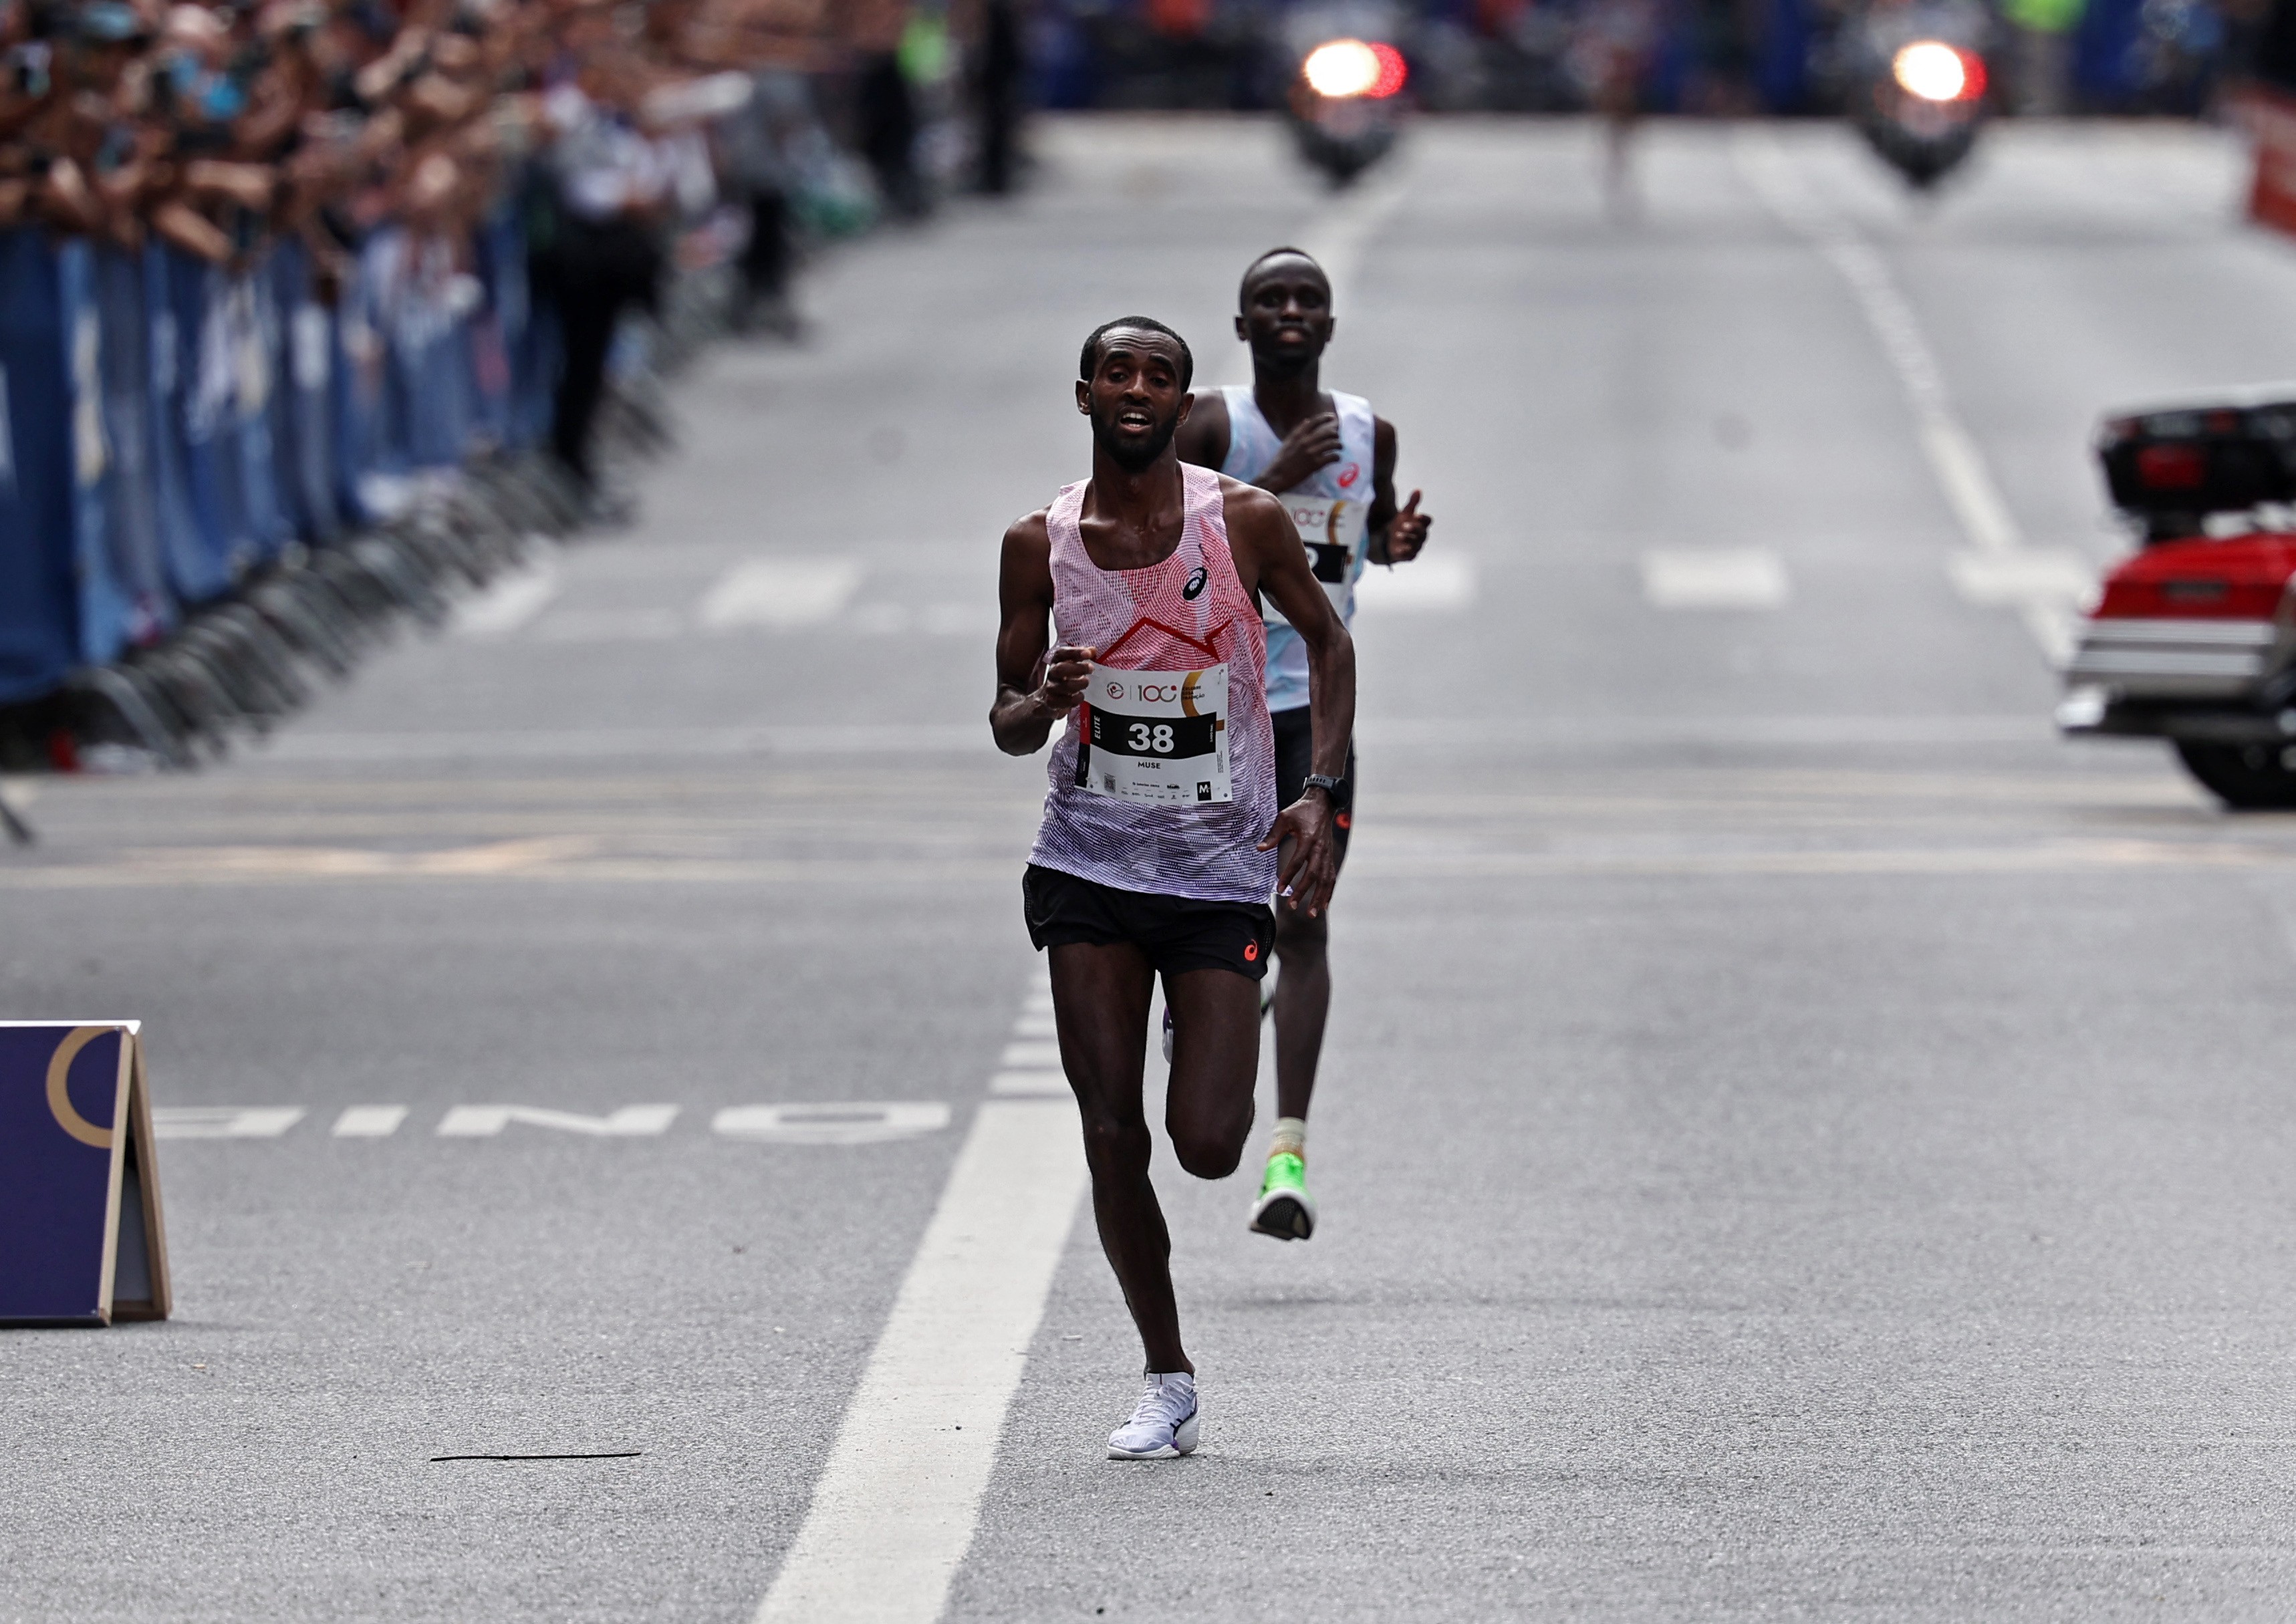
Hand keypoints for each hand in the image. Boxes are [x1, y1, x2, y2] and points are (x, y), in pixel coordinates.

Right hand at [1034, 644, 1095, 716]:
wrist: (1046, 700)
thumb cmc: (1063, 680)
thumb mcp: (1071, 666)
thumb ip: (1081, 658)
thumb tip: (1093, 650)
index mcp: (1056, 662)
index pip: (1061, 653)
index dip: (1075, 652)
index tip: (1088, 653)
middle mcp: (1052, 674)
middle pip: (1060, 669)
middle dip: (1078, 668)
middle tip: (1091, 669)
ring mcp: (1051, 688)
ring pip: (1064, 686)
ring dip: (1079, 684)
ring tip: (1085, 682)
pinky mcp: (1052, 702)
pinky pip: (1064, 701)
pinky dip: (1075, 699)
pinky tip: (1080, 696)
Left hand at [1257, 792, 1338, 917]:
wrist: (1322, 803)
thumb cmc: (1301, 810)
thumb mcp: (1284, 817)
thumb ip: (1273, 835)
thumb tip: (1260, 849)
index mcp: (1308, 839)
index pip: (1298, 862)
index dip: (1288, 876)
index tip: (1279, 889)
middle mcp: (1320, 849)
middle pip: (1313, 875)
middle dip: (1303, 892)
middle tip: (1292, 906)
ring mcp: (1327, 854)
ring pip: (1325, 880)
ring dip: (1319, 898)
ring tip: (1311, 914)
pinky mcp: (1330, 857)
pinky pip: (1331, 877)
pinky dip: (1328, 892)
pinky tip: (1324, 905)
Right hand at [1258, 413, 1342, 494]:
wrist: (1276, 476)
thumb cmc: (1281, 460)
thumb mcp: (1287, 442)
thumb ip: (1297, 431)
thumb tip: (1307, 420)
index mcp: (1298, 435)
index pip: (1314, 422)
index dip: (1325, 418)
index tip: (1332, 417)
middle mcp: (1305, 441)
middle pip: (1327, 432)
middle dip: (1335, 434)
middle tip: (1337, 438)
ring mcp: (1311, 452)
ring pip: (1332, 444)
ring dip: (1339, 445)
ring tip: (1340, 448)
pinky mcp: (1315, 464)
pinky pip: (1332, 457)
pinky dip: (1337, 457)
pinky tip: (1336, 458)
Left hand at [1385, 490, 1428, 561]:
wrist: (1388, 541)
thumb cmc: (1400, 526)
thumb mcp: (1405, 514)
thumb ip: (1412, 503)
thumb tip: (1418, 490)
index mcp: (1422, 525)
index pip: (1428, 521)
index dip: (1423, 519)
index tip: (1416, 515)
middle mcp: (1421, 536)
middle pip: (1422, 532)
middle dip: (1414, 529)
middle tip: (1404, 525)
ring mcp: (1416, 547)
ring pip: (1415, 544)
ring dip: (1407, 539)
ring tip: (1397, 535)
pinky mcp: (1409, 556)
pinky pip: (1409, 555)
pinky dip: (1404, 552)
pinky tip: (1398, 549)